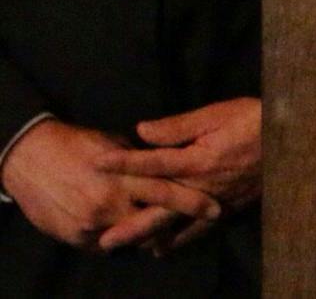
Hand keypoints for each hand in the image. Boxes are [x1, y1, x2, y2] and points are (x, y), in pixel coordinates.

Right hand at [0, 117, 219, 252]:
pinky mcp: (76, 237)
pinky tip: (125, 228)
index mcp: (122, 177)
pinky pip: (106, 244)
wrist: (30, 159)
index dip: (192, 203)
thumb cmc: (76, 144)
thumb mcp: (115, 143)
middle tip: (191, 224)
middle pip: (152, 223)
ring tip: (159, 225)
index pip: (166, 192)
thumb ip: (141, 159)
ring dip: (145, 232)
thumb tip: (167, 163)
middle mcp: (108, 204)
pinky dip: (118, 237)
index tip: (214, 209)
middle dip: (172, 225)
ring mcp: (91, 224)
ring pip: (131, 237)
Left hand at [107, 97, 262, 235]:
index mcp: (198, 160)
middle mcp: (203, 187)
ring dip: (150, 236)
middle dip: (130, 224)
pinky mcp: (230, 207)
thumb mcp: (219, 114)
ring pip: (177, 224)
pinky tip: (165, 248)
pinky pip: (201, 229)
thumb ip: (179, 126)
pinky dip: (181, 240)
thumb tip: (142, 130)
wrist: (296, 138)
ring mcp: (216, 201)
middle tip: (105, 240)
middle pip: (159, 209)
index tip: (98, 163)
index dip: (124, 162)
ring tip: (127, 247)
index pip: (152, 163)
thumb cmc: (256, 120)